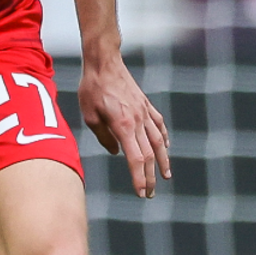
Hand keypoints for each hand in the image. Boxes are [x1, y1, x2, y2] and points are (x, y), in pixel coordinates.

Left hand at [79, 56, 170, 197]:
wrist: (104, 61)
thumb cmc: (92, 88)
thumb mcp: (89, 116)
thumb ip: (103, 137)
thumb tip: (115, 152)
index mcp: (123, 125)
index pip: (136, 158)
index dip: (139, 178)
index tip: (141, 193)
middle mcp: (138, 120)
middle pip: (149, 154)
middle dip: (150, 177)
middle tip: (150, 193)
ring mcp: (144, 111)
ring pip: (159, 141)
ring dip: (163, 161)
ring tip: (165, 176)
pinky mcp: (145, 104)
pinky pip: (159, 124)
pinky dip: (164, 138)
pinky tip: (166, 147)